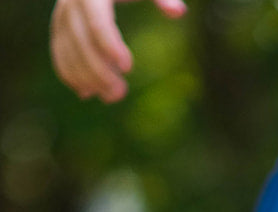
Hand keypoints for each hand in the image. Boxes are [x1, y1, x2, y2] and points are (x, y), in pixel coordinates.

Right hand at [50, 0, 186, 103]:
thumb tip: (179, 12)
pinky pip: (59, 53)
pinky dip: (70, 74)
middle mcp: (71, 2)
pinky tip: (87, 93)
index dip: (110, 45)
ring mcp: (62, 15)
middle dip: (100, 71)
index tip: (129, 67)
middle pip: (81, 41)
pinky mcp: (58, 27)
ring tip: (111, 97)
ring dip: (87, 78)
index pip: (98, 21)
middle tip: (121, 93)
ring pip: (68, 50)